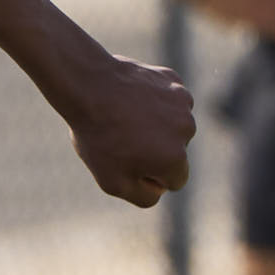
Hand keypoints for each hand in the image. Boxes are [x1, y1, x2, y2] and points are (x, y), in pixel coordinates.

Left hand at [54, 45, 197, 208]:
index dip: (150, 176)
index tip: (127, 163)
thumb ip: (144, 196)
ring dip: (152, 124)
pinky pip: (165, 98)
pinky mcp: (172, 79)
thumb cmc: (98, 137)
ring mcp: (182, 101)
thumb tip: (162, 189)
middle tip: (120, 138)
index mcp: (175, 159)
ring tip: (122, 117)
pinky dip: (151, 100)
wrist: (87, 86)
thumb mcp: (112, 183)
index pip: (175, 181)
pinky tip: (128, 98)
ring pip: (171, 123)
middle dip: (153, 149)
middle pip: (175, 150)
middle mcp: (187, 129)